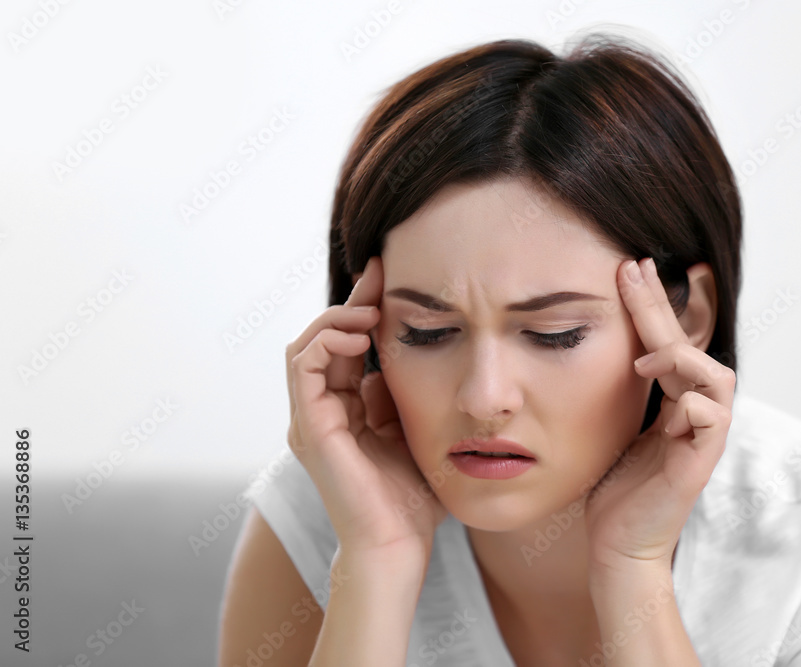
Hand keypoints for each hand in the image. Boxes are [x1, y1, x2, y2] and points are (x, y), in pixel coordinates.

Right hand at [285, 256, 447, 560]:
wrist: (398, 543)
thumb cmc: (413, 497)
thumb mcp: (416, 429)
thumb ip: (405, 396)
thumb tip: (410, 355)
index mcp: (346, 411)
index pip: (350, 348)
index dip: (367, 310)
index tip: (392, 278)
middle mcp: (322, 411)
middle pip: (327, 339)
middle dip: (355, 303)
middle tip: (382, 274)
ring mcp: (311, 419)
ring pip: (306, 345)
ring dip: (338, 320)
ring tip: (372, 312)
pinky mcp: (309, 426)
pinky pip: (303, 366)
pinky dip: (328, 342)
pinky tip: (363, 339)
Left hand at [585, 257, 734, 573]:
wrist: (617, 545)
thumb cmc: (613, 490)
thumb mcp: (609, 427)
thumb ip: (617, 393)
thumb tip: (593, 349)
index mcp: (672, 402)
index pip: (666, 342)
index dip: (650, 304)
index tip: (628, 268)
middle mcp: (693, 414)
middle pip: (689, 346)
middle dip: (662, 306)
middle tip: (636, 269)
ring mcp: (701, 438)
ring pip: (716, 377)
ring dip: (684, 358)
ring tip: (648, 359)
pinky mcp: (699, 463)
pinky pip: (714, 419)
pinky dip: (695, 404)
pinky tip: (671, 401)